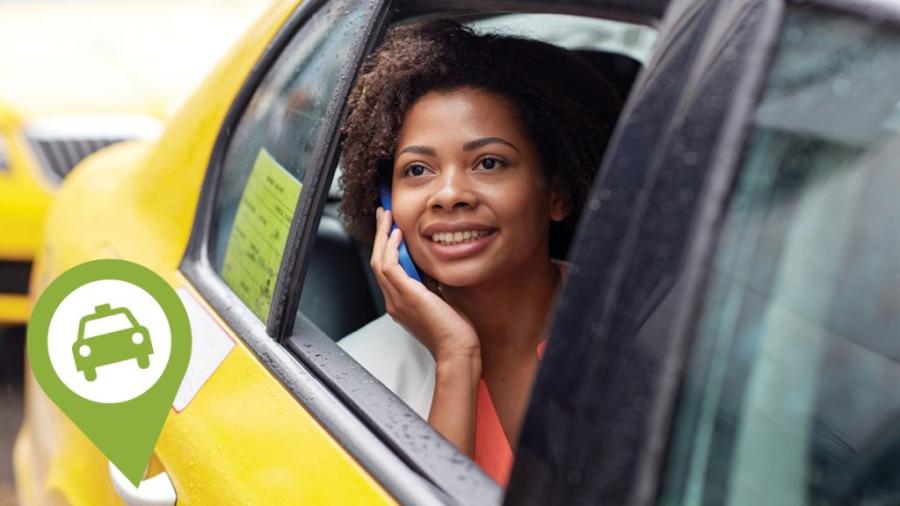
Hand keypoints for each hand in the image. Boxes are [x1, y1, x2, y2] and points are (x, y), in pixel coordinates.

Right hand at [370, 208, 480, 362]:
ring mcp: (397, 300)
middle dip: (380, 235)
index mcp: (400, 303)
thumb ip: (429, 285)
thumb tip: (429, 267)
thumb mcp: (439, 301)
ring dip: (383, 236)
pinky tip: (397, 235)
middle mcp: (394, 301)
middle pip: (377, 261)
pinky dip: (391, 249)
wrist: (457, 351)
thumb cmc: (453, 332)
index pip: (386, 269)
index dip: (386, 246)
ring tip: (387, 216)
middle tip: (382, 214)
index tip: (391, 228)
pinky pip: (390, 267)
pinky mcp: (406, 296)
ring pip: (379, 261)